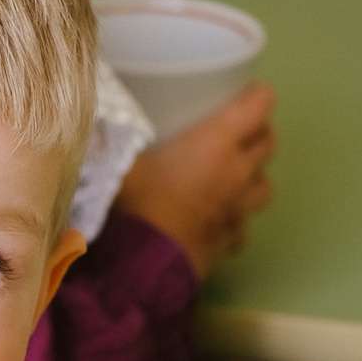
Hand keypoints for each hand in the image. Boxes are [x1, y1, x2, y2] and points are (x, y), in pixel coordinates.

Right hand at [114, 84, 275, 280]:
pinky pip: (244, 225)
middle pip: (268, 143)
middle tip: (237, 131)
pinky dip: (236, 219)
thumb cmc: (134, 203)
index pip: (260, 105)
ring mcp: (238, 210)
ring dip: (254, 176)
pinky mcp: (230, 241)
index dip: (256, 95)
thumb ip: (112, 137)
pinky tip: (219, 219)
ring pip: (264, 185)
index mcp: (217, 142)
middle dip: (258, 133)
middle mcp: (238, 173)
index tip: (243, 93)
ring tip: (233, 176)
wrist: (143, 267)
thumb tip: (93, 118)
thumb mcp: (117, 162)